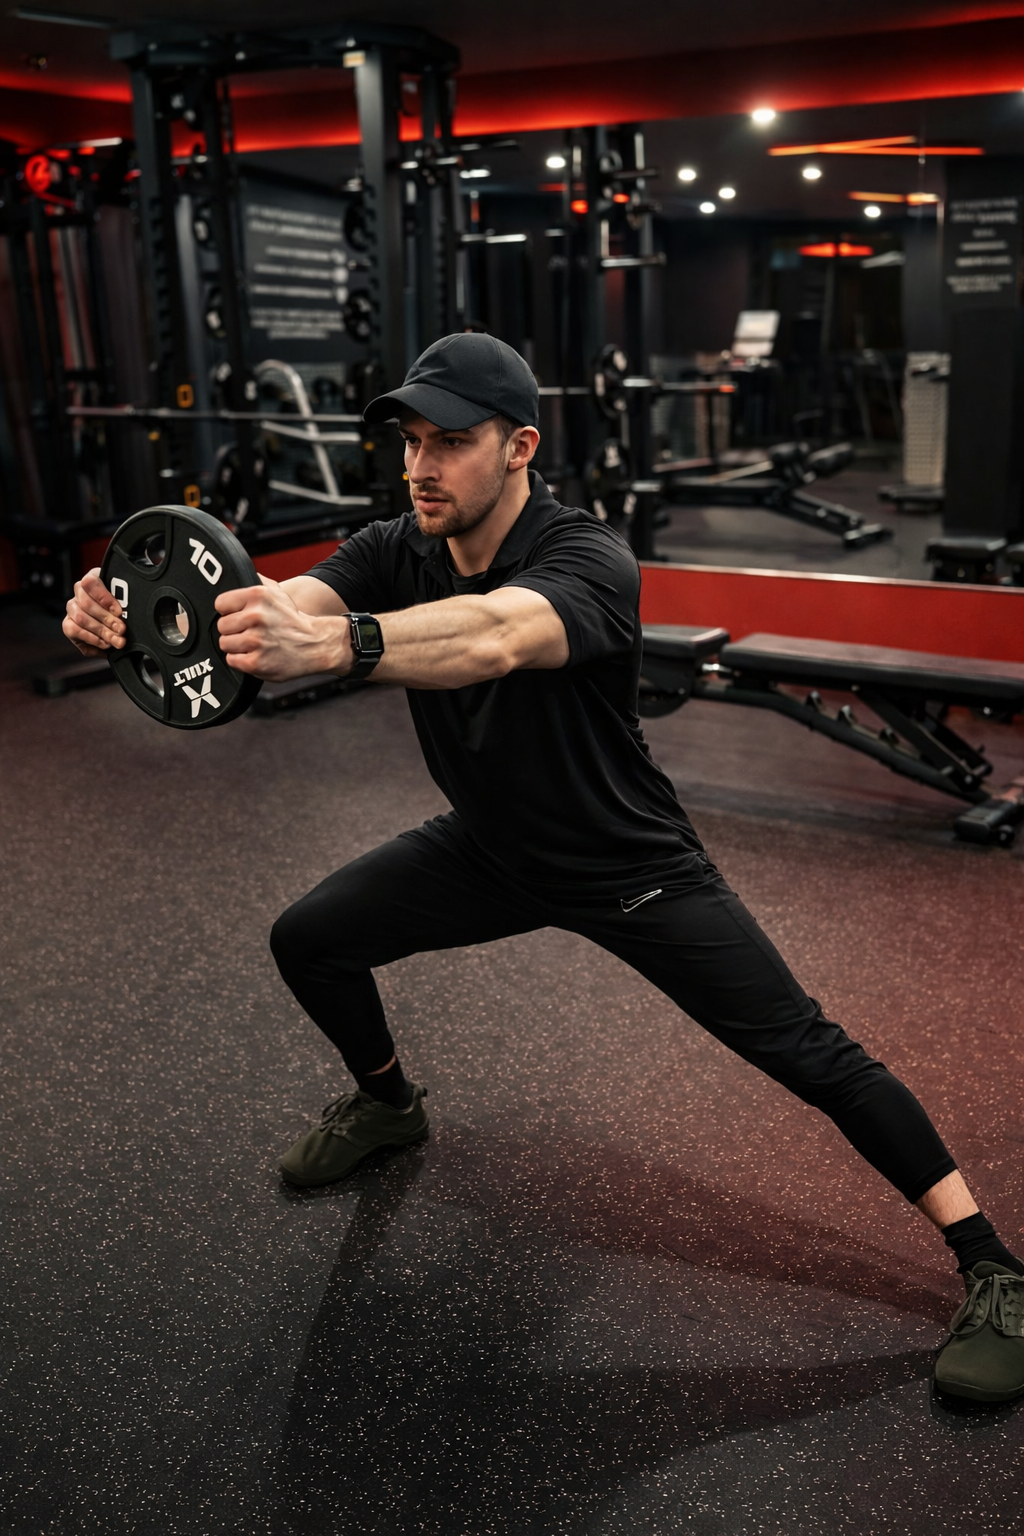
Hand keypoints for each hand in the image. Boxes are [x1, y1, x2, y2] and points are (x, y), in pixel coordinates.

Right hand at [63, 569, 125, 656]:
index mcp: (94, 579)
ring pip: (81, 618)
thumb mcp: (127, 602)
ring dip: (102, 631)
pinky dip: (92, 639)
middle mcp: (80, 593)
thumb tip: (127, 613)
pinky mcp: (68, 625)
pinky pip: (74, 630)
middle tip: (121, 629)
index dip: (104, 597)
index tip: (118, 611)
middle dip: (107, 619)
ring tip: (117, 640)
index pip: (91, 583)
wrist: (120, 626)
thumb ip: (126, 602)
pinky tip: (105, 644)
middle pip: (86, 603)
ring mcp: (72, 608)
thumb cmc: (124, 610)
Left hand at [215, 577, 351, 681]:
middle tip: (250, 631)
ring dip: (237, 646)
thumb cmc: (293, 621)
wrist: (315, 644)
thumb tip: (236, 574)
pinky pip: (232, 660)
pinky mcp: (256, 662)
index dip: (229, 611)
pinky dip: (241, 660)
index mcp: (258, 596)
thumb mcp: (277, 592)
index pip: (220, 604)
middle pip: (222, 626)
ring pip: (225, 643)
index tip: (239, 616)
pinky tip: (256, 655)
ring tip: (255, 644)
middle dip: (233, 630)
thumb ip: (255, 582)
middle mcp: (256, 616)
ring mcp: (255, 641)